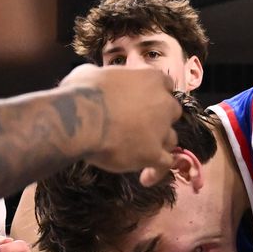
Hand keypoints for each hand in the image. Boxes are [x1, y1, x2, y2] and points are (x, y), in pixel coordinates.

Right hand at [60, 64, 180, 186]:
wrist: (80, 119)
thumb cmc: (81, 92)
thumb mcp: (91, 73)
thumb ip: (105, 77)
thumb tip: (95, 80)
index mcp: (150, 78)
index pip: (165, 85)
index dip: (156, 95)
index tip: (146, 102)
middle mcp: (163, 103)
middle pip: (172, 112)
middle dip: (160, 119)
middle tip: (141, 128)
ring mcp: (161, 129)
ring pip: (171, 139)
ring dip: (159, 145)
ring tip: (140, 155)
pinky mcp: (154, 154)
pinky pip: (165, 165)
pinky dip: (156, 171)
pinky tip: (145, 178)